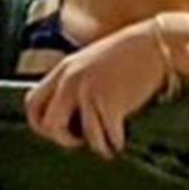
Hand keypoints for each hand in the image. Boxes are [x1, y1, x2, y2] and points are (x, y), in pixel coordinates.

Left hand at [23, 15, 178, 160]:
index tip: (57, 130)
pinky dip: (114, 143)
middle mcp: (70, 82)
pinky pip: (107, 135)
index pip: (32, 103)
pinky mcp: (110, 103)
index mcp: (63, 70)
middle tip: (79, 142)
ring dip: (96, 145)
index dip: (40, 123)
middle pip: (48, 124)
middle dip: (62, 139)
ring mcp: (89, 93)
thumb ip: (76, 80)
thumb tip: (71, 110)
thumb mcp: (91, 61)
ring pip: (82, 136)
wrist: (157, 42)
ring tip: (107, 147)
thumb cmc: (128, 53)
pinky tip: (120, 142)